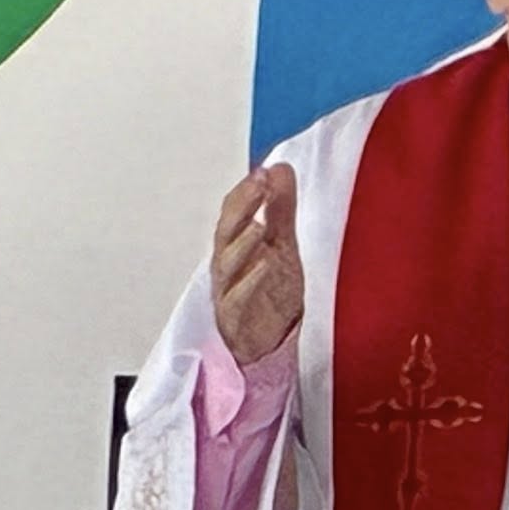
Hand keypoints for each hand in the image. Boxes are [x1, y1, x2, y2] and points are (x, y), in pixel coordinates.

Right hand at [211, 165, 304, 365]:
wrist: (264, 341)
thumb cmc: (268, 291)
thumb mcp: (281, 245)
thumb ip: (279, 209)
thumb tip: (278, 168)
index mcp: (235, 244)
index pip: (234, 212)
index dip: (246, 192)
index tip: (263, 172)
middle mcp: (227, 265)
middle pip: (227, 232)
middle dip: (242, 207)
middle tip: (258, 185)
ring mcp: (228, 290)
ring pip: (228, 263)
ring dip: (243, 242)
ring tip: (259, 224)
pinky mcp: (235, 316)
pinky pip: (238, 297)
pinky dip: (250, 281)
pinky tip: (265, 265)